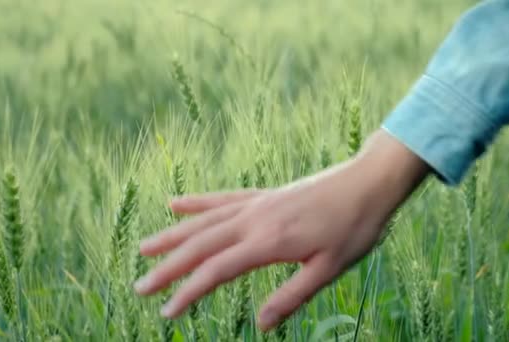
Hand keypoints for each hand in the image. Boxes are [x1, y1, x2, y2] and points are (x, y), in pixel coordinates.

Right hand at [133, 128, 428, 330]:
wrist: (369, 183)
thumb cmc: (354, 228)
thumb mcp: (330, 269)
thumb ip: (292, 296)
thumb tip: (261, 324)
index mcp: (270, 241)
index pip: (217, 271)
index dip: (188, 292)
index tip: (166, 312)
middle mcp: (255, 219)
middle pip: (201, 245)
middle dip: (168, 267)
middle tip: (139, 285)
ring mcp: (258, 204)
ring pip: (205, 221)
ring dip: (172, 235)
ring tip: (144, 247)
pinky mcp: (265, 195)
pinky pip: (223, 199)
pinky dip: (197, 203)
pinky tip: (176, 204)